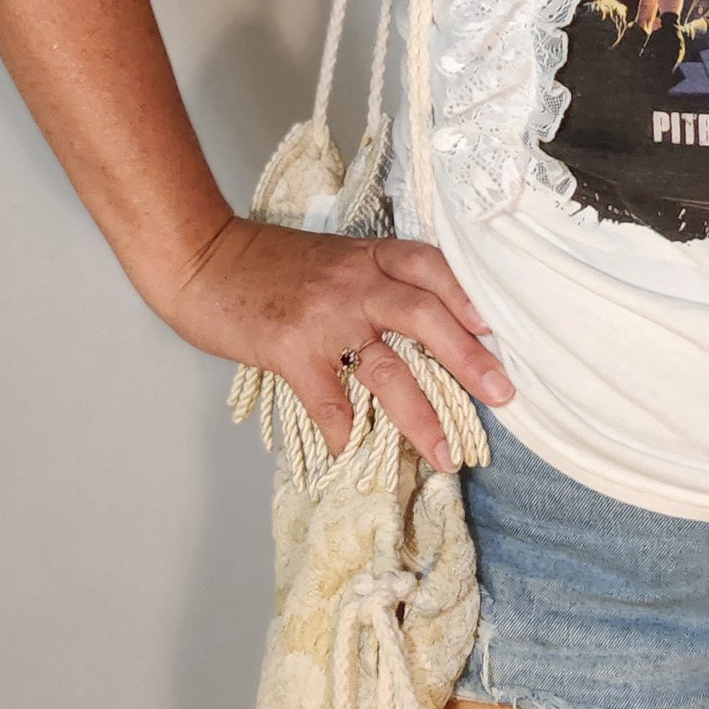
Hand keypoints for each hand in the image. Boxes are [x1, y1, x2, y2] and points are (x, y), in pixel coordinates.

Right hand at [164, 215, 511, 470]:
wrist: (205, 256)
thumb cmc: (268, 262)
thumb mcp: (333, 258)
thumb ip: (373, 281)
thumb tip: (421, 322)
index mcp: (369, 256)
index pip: (434, 268)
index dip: (469, 296)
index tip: (499, 329)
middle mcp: (356, 282)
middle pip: (426, 315)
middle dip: (469, 357)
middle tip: (503, 393)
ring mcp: (324, 316)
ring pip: (387, 366)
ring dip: (420, 414)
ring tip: (444, 453)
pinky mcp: (289, 348)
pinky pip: (327, 398)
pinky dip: (342, 427)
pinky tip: (351, 450)